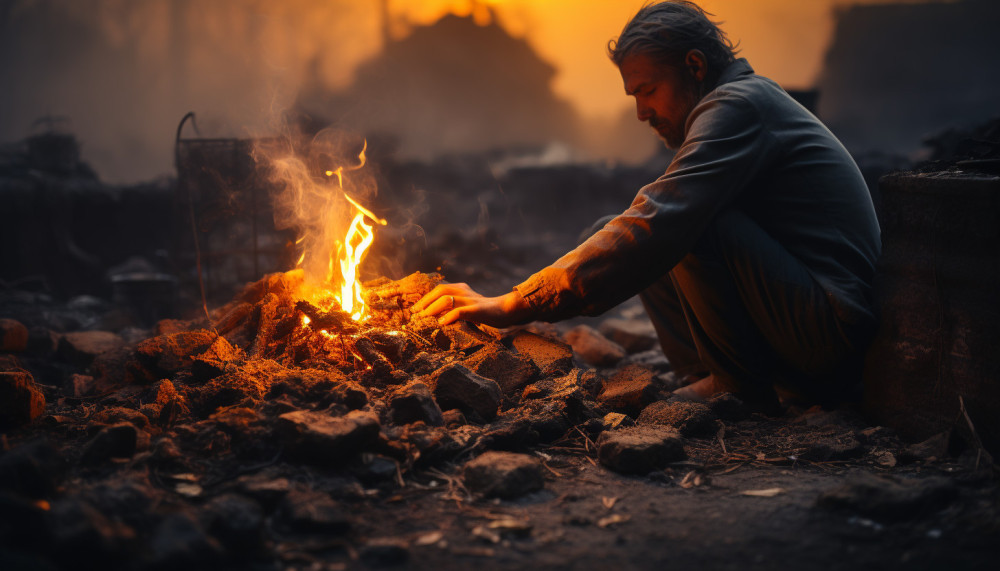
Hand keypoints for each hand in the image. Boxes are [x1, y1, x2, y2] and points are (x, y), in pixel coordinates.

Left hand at [411, 282, 532, 327]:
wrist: (507, 310)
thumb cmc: (485, 311)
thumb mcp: (467, 305)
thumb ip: (454, 307)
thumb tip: (436, 317)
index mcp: (461, 288)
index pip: (439, 289)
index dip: (425, 298)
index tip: (415, 309)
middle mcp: (464, 291)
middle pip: (440, 291)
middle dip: (425, 302)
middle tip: (415, 314)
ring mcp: (471, 300)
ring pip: (447, 300)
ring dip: (433, 309)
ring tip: (424, 318)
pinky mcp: (477, 310)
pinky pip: (460, 311)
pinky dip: (449, 317)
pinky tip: (442, 324)